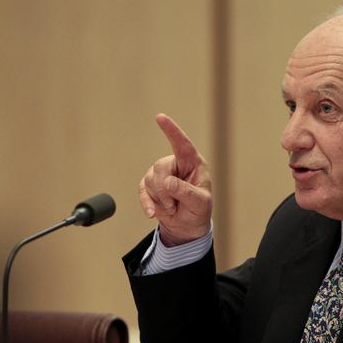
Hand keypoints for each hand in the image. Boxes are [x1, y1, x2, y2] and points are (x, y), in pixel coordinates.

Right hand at [139, 114, 212, 245]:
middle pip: (160, 167)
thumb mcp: (200, 203)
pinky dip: (147, 203)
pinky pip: (142, 191)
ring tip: (173, 208)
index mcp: (192, 163)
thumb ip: (186, 192)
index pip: (182, 144)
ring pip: (149, 179)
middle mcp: (176, 165)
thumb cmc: (199, 210)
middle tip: (174, 205)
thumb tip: (168, 182)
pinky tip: (152, 213)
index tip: (160, 117)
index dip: (172, 131)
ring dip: (160, 199)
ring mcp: (161, 174)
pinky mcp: (149, 186)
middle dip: (164, 190)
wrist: (187, 226)